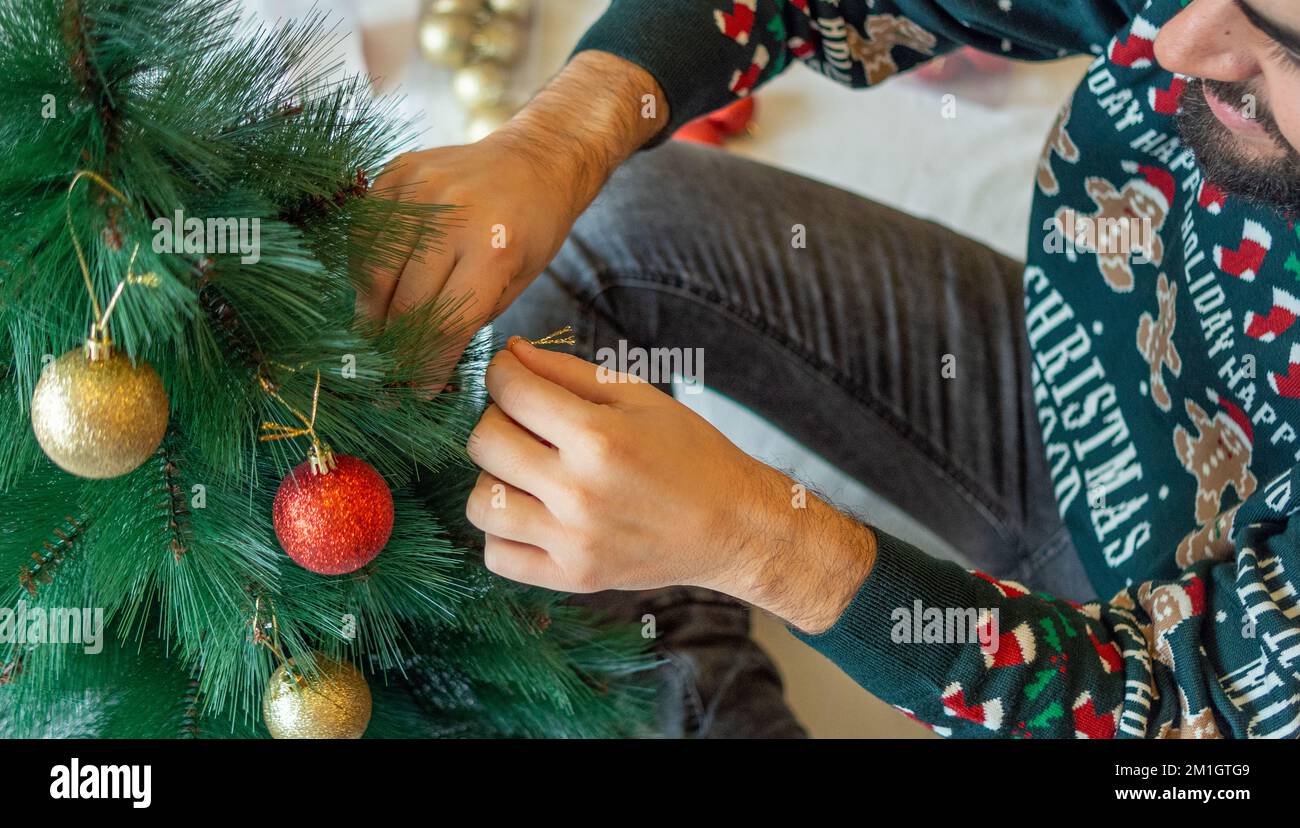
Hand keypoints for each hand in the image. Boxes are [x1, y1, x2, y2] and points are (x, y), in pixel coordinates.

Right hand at [357, 51, 666, 382]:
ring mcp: (419, 188)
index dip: (424, 366)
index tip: (415, 394)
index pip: (443, 324)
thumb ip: (468, 320)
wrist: (536, 157)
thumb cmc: (533, 229)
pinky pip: (363, 232)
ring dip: (369, 312)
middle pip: (401, 301)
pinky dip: (363, 267)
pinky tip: (375, 288)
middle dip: (392, 347)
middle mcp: (452, 215)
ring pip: (372, 269)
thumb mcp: (516, 283)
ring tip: (375, 338)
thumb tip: (421, 369)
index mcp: (493, 249)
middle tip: (385, 376)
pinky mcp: (396, 172)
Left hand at [464, 338, 876, 632]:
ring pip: (480, 503)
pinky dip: (502, 533)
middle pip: (484, 443)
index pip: (510, 391)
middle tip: (522, 422)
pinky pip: (497, 556)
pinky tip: (530, 514)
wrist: (731, 526)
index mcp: (599, 438)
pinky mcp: (572, 577)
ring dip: (494, 479)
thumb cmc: (689, 452)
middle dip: (495, 420)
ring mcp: (573, 541)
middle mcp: (579, 492)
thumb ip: (568, 372)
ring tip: (524, 472)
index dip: (501, 374)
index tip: (511, 376)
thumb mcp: (639, 396)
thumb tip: (510, 351)